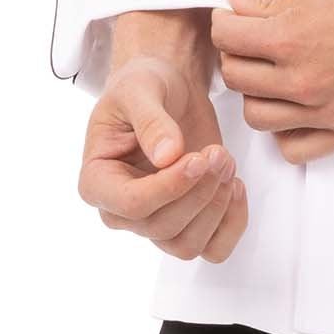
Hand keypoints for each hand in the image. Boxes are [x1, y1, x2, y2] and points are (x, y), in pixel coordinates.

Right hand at [78, 50, 246, 261]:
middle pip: (163, 228)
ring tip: (226, 161)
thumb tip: (166, 157)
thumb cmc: (144, 85)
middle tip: (218, 152)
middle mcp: (122, 211)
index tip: (197, 158)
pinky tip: (235, 186)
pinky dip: (232, 224)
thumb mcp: (140, 89)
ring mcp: (156, 219)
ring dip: (216, 207)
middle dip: (198, 191)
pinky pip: (213, 248)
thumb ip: (151, 120)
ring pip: (188, 245)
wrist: (169, 88)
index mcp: (97, 181)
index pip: (132, 204)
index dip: (169, 187)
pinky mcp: (188, 220)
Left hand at [211, 0, 333, 163]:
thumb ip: (272, 0)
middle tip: (251, 43)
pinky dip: (285, 131)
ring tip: (274, 75)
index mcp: (294, 36)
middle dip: (236, 56)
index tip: (234, 19)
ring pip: (257, 117)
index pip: (226, 37)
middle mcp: (302, 80)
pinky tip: (295, 108)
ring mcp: (324, 112)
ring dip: (256, 94)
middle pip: (235, 77)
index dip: (224, 23)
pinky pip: (292, 148)